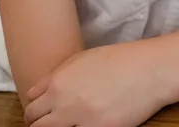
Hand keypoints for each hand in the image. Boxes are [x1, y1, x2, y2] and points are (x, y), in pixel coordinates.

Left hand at [24, 39, 174, 126]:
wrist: (148, 69)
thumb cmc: (118, 61)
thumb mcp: (83, 59)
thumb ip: (57, 76)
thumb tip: (37, 92)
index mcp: (58, 81)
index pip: (30, 105)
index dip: (35, 111)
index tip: (42, 114)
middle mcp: (64, 102)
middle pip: (35, 124)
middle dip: (39, 125)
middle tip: (51, 124)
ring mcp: (81, 120)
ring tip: (68, 125)